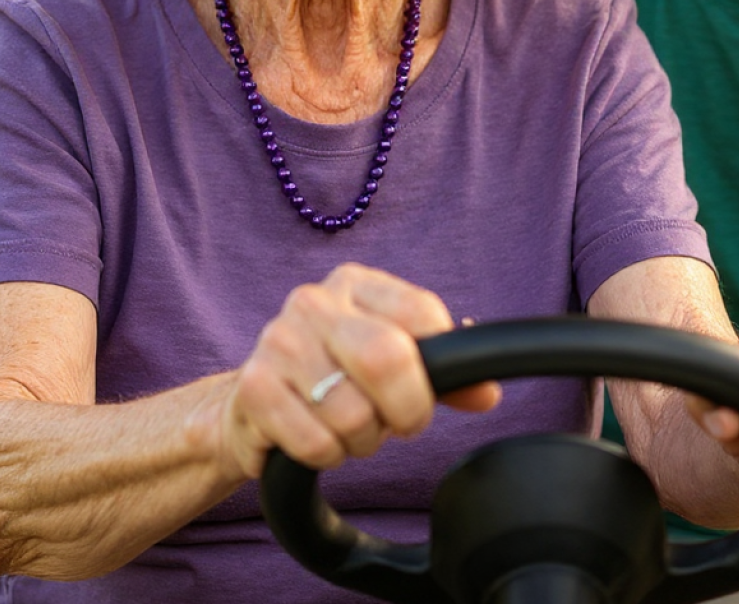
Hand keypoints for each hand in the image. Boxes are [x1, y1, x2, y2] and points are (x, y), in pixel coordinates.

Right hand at [217, 264, 500, 478]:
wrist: (252, 401)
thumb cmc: (336, 376)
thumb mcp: (392, 359)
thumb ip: (443, 372)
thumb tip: (486, 392)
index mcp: (356, 283)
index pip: (422, 314)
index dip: (435, 368)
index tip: (426, 390)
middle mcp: (315, 302)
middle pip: (387, 358)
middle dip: (406, 410)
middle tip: (399, 423)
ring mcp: (279, 340)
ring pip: (353, 413)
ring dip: (362, 441)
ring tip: (349, 429)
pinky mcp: (253, 387)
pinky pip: (317, 444)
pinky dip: (328, 456)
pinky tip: (316, 438)